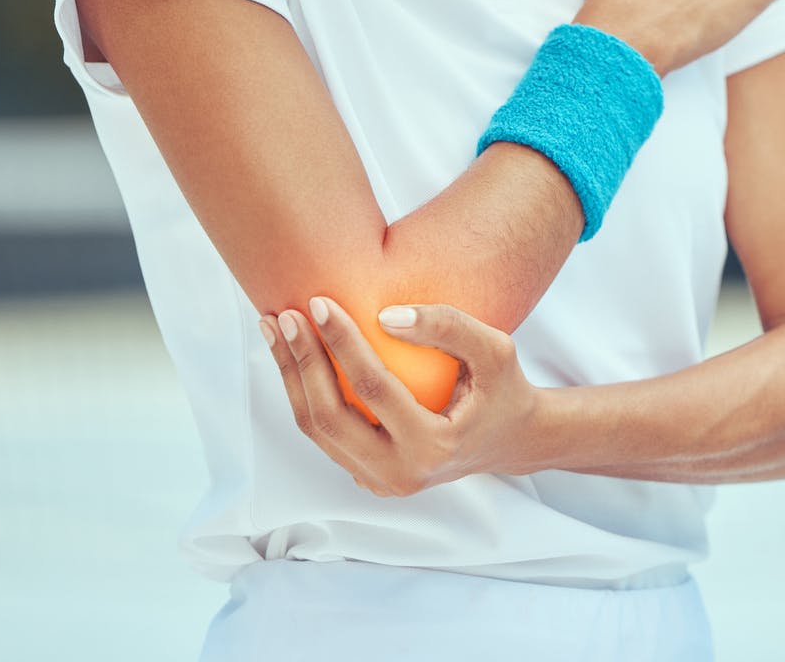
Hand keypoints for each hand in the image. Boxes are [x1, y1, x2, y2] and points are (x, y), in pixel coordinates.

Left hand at [258, 297, 546, 495]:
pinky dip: (305, 393)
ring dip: (291, 377)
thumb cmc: (504, 388)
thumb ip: (447, 326)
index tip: (318, 301)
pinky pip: (325, 435)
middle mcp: (401, 475)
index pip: (373, 389)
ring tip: (274, 329)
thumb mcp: (494, 350)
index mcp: (433, 448)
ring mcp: (380, 482)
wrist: (510, 439)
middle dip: (300, 362)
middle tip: (283, 316)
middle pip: (330, 418)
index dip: (341, 343)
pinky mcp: (368, 477)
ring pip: (318, 431)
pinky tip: (293, 355)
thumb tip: (383, 315)